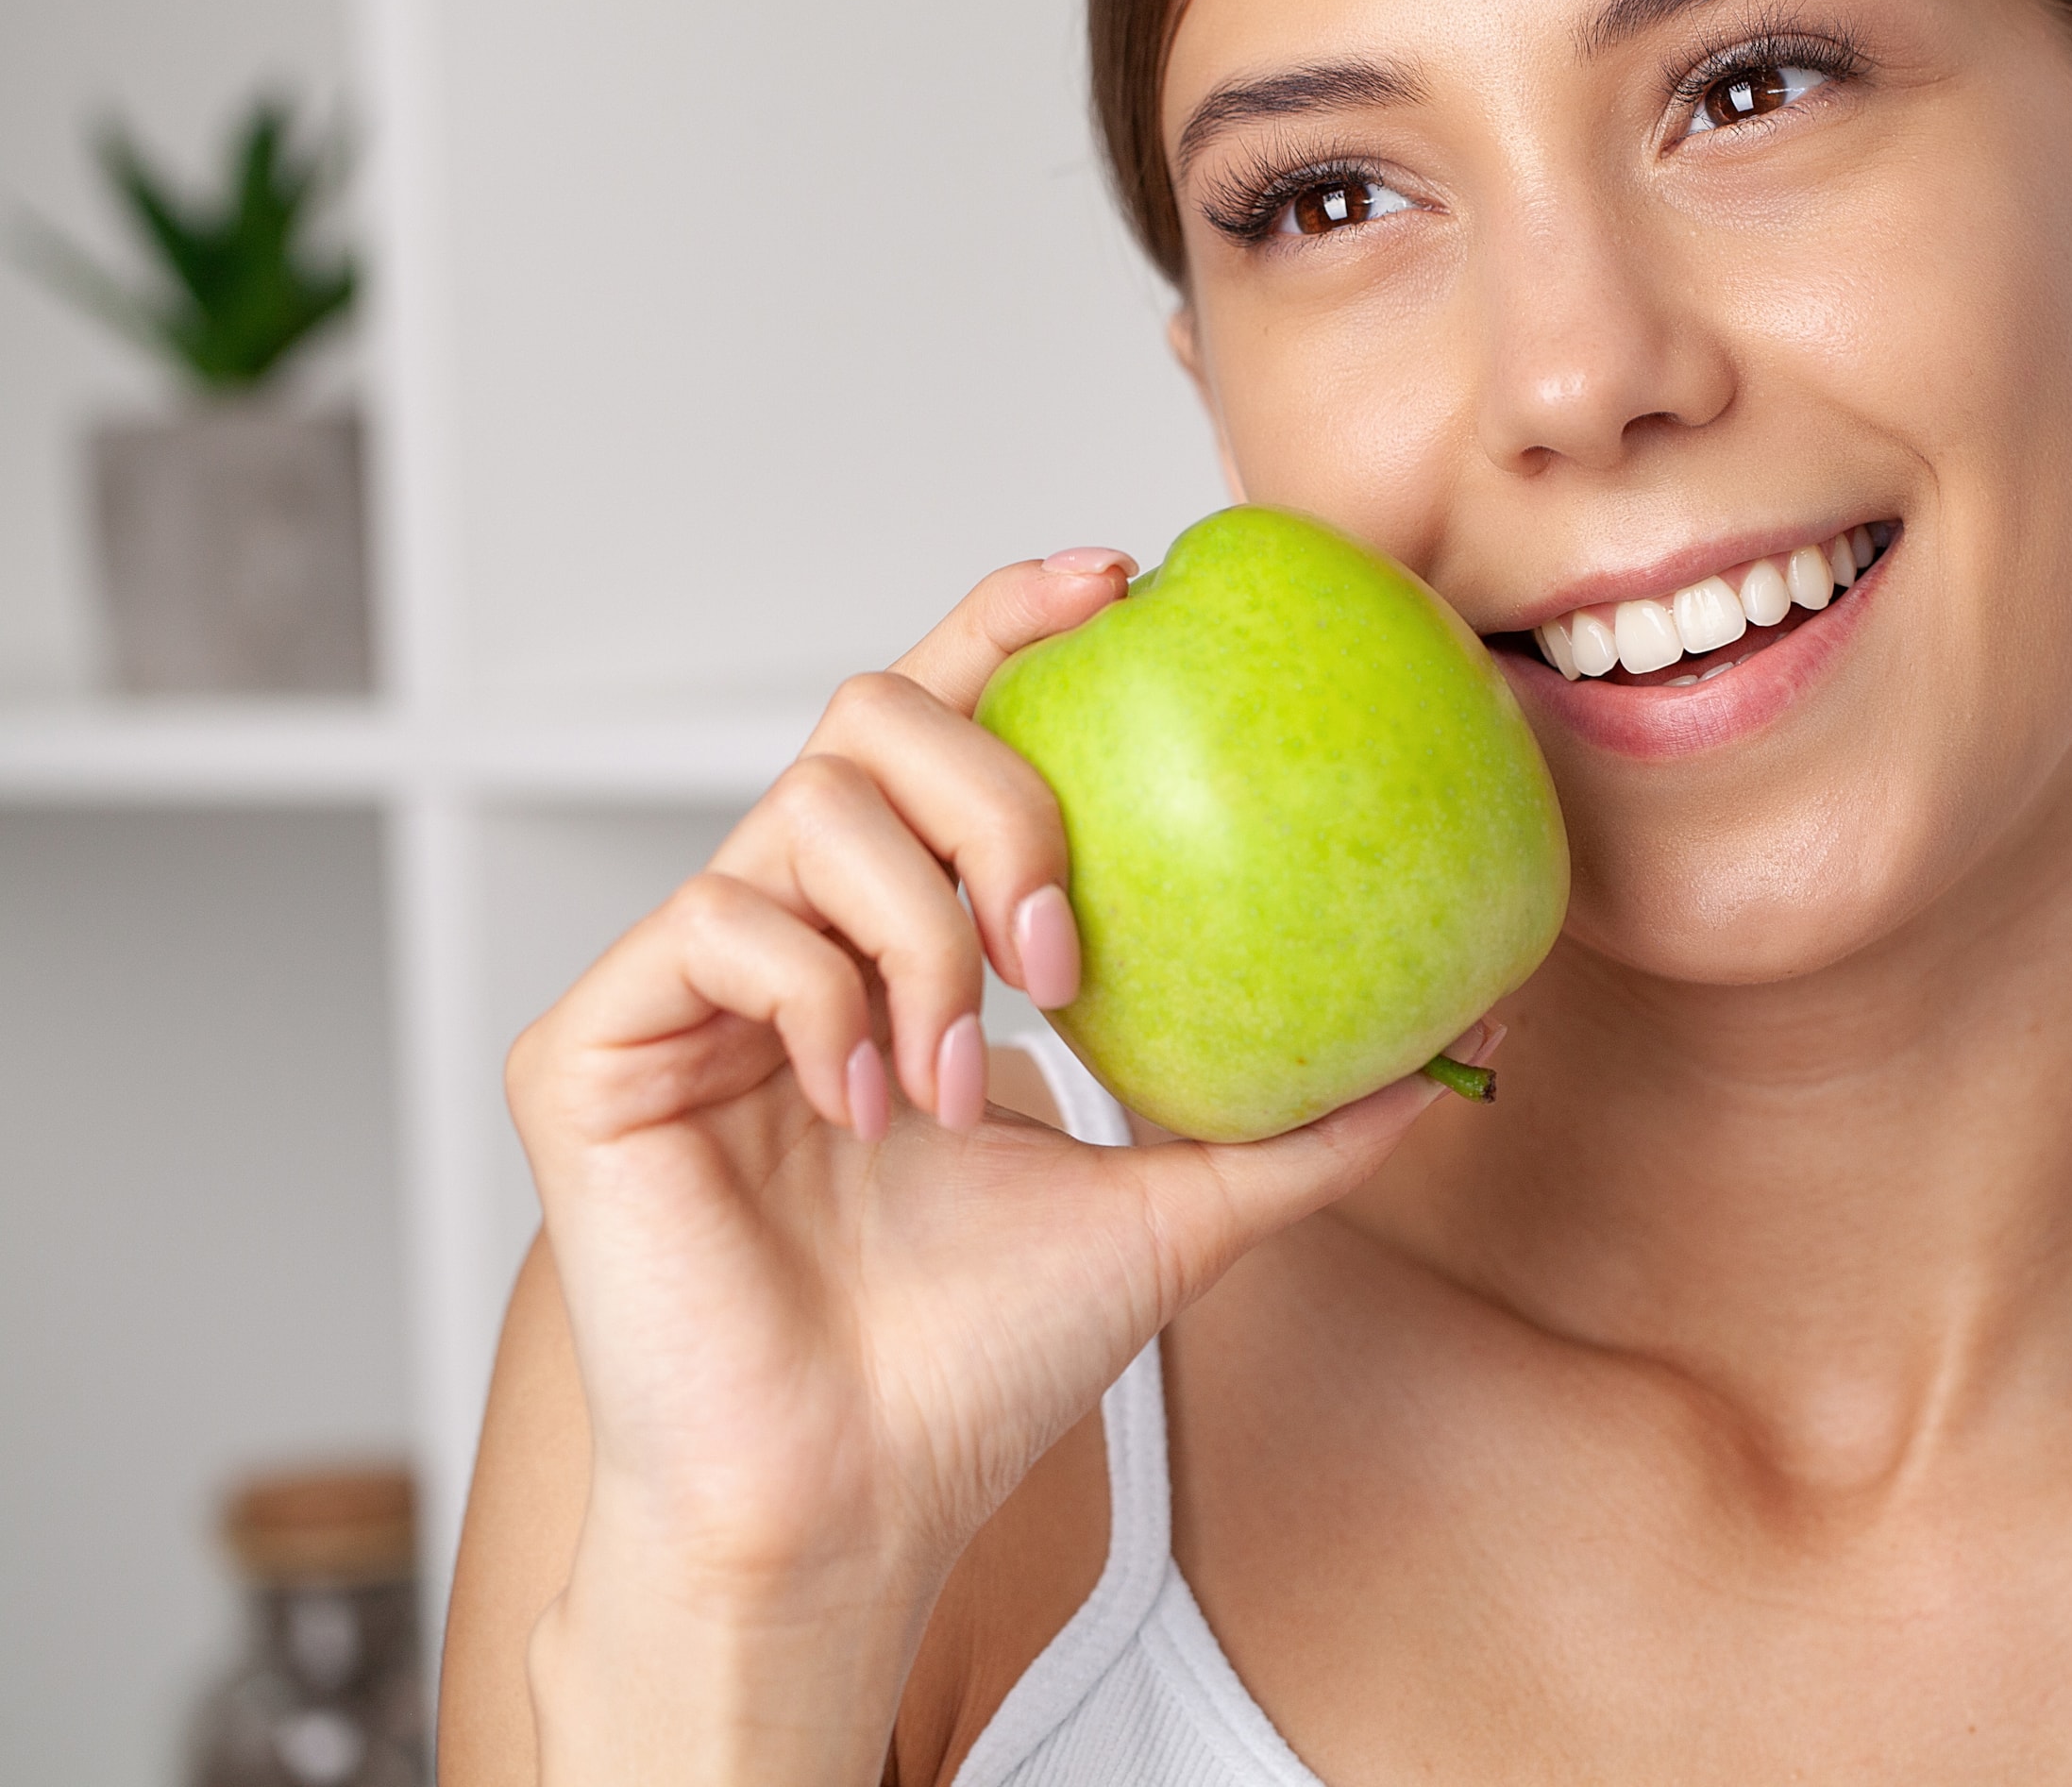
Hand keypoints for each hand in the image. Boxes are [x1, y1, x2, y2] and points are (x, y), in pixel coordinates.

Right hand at [505, 551, 1457, 1784]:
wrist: (853, 1499)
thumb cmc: (985, 1362)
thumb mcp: (1182, 1209)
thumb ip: (1311, 1119)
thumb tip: (1471, 1043)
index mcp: (903, 938)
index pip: (947, 725)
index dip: (1015, 621)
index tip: (1124, 581)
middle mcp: (792, 930)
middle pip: (873, 717)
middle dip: (996, 796)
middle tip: (1066, 951)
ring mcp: (686, 982)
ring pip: (803, 807)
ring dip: (923, 932)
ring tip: (964, 1077)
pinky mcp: (592, 1043)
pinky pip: (716, 919)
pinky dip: (819, 995)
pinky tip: (863, 1102)